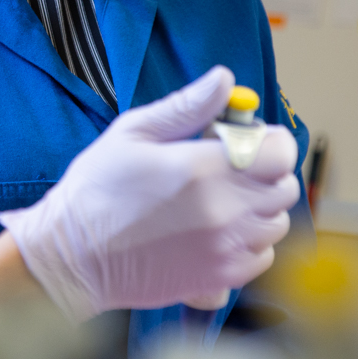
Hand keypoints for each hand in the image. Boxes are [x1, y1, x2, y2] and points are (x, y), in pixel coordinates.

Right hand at [0, 66, 298, 321]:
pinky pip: (260, 257)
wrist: (73, 255)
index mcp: (204, 169)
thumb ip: (186, 106)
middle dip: (265, 172)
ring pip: (275, 224)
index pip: (280, 152)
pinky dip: (248, 242)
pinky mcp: (219, 279)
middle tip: (231, 168)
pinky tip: (217, 232)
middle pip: (284, 188)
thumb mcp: (133, 132)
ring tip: (221, 201)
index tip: (248, 140)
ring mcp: (224, 250)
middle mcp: (224, 212)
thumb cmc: (97, 190)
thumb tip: (223, 79)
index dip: (269, 141)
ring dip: (258, 209)